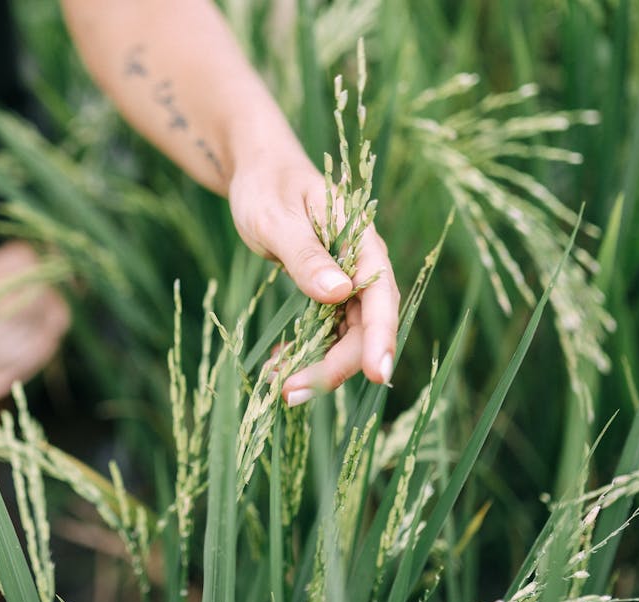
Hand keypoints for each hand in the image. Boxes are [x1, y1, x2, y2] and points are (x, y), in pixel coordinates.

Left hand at [228, 155, 399, 405]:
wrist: (258, 170)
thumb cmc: (266, 185)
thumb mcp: (277, 217)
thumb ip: (306, 255)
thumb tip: (339, 293)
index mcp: (361, 242)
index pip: (380, 298)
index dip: (381, 339)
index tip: (376, 376)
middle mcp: (361, 266)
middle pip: (364, 328)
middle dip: (334, 367)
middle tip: (289, 394)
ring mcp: (346, 281)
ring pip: (345, 336)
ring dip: (318, 366)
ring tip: (279, 388)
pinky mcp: (327, 291)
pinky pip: (326, 331)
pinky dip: (305, 352)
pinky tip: (277, 363)